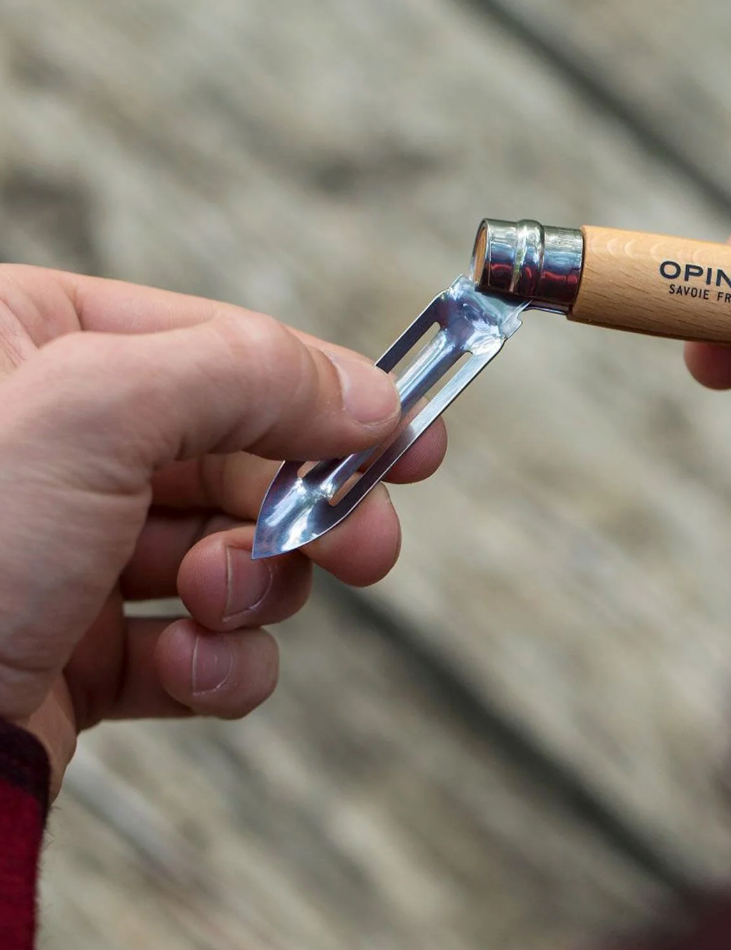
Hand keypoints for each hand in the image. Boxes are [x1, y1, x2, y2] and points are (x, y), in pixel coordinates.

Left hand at [0, 266, 445, 794]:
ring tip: (214, 606)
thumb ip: (246, 374)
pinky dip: (216, 662)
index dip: (326, 390)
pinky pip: (198, 640)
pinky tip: (185, 668)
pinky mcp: (77, 649)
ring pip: (230, 551)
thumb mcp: (92, 414)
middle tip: (365, 543)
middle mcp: (49, 443)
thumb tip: (367, 397)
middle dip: (306, 508)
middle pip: (242, 456)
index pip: (221, 346)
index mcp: (29, 345)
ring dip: (251, 587)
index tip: (410, 434)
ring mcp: (66, 551)